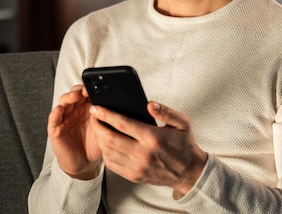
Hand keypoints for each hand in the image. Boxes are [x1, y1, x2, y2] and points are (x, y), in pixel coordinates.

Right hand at [48, 85, 101, 179]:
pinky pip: (54, 119)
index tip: (97, 87)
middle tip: (86, 90)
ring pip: (64, 102)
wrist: (85, 164)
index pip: (87, 93)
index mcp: (88, 108)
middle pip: (74, 94)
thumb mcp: (105, 130)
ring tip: (75, 96)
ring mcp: (65, 118)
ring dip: (69, 97)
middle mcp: (75, 110)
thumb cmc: (95, 145)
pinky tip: (59, 109)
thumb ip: (107, 118)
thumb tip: (116, 105)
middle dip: (80, 90)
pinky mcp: (56, 129)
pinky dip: (55, 113)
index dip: (90, 89)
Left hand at [90, 102, 207, 198]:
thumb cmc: (184, 145)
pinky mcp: (134, 176)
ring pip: (109, 152)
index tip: (96, 108)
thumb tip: (149, 104)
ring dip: (99, 139)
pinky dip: (105, 153)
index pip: (123, 123)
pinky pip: (112, 165)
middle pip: (110, 138)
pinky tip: (105, 144)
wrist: (189, 172)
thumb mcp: (182, 122)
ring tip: (97, 128)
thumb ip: (166, 111)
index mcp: (153, 138)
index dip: (106, 114)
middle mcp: (143, 154)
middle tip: (93, 117)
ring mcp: (137, 167)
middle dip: (97, 125)